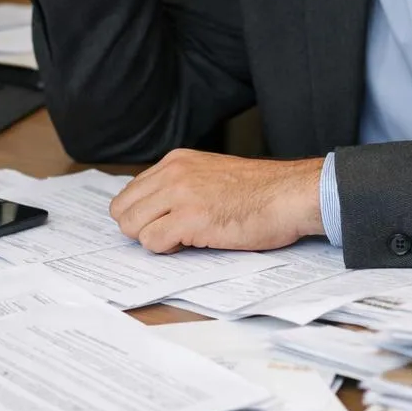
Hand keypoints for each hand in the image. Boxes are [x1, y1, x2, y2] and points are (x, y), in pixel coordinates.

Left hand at [108, 149, 325, 252]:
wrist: (289, 195)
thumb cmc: (260, 191)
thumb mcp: (211, 174)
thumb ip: (182, 184)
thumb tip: (155, 210)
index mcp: (177, 161)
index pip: (131, 191)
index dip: (142, 214)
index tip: (159, 224)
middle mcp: (173, 173)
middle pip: (123, 209)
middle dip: (140, 228)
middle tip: (168, 236)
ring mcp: (180, 195)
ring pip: (131, 226)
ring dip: (152, 240)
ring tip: (182, 239)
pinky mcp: (190, 219)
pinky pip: (152, 242)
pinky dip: (166, 249)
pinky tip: (191, 243)